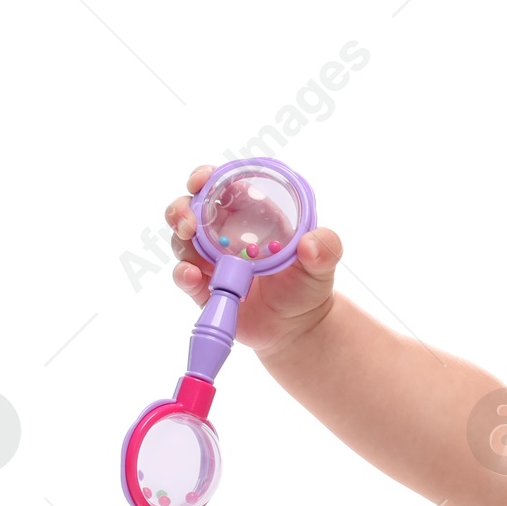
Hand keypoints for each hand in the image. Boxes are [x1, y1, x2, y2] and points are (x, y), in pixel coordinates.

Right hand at [164, 164, 343, 357]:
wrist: (298, 328)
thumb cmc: (307, 286)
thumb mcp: (322, 264)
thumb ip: (325, 248)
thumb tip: (311, 244)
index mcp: (250, 214)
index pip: (222, 186)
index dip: (206, 177)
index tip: (200, 181)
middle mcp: (223, 232)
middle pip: (191, 208)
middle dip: (182, 208)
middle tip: (188, 222)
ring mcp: (210, 259)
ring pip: (182, 239)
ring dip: (181, 239)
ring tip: (193, 248)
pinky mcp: (203, 287)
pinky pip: (184, 276)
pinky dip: (182, 274)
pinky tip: (192, 275)